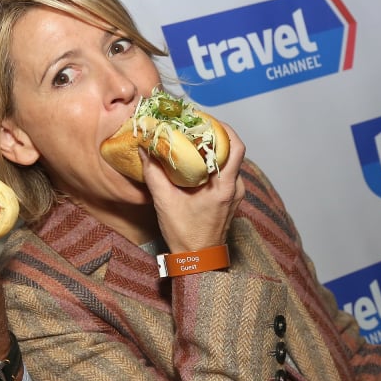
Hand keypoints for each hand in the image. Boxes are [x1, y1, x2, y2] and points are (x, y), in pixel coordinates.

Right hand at [142, 122, 246, 253]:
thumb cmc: (185, 235)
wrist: (198, 261)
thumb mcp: (165, 202)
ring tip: (192, 142)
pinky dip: (212, 164)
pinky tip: (195, 163)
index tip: (203, 120)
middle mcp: (235, 187)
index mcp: (224, 186)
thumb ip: (154, 174)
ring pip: (228, 162)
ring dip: (212, 150)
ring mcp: (234, 194)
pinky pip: (225, 173)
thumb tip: (144, 149)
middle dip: (213, 136)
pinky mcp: (230, 199)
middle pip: (232, 150)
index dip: (222, 128)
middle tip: (193, 127)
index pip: (235, 146)